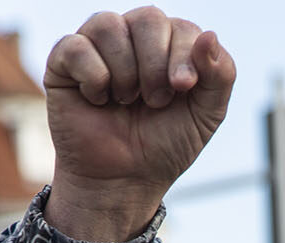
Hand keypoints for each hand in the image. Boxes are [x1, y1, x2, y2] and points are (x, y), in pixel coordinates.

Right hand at [43, 8, 235, 240]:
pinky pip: (75, 46)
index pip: (181, 27)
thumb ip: (221, 76)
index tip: (181, 88)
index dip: (184, 56)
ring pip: (108, 25)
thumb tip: (209, 35)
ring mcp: (97, 46)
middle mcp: (132, 36)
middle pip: (147, 18)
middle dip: (155, 65)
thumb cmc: (164, 146)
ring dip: (124, 73)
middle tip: (154, 101)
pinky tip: (97, 100)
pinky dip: (93, 78)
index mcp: (169, 43)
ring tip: (125, 101)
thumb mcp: (205, 116)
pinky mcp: (64, 61)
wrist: (124, 181)